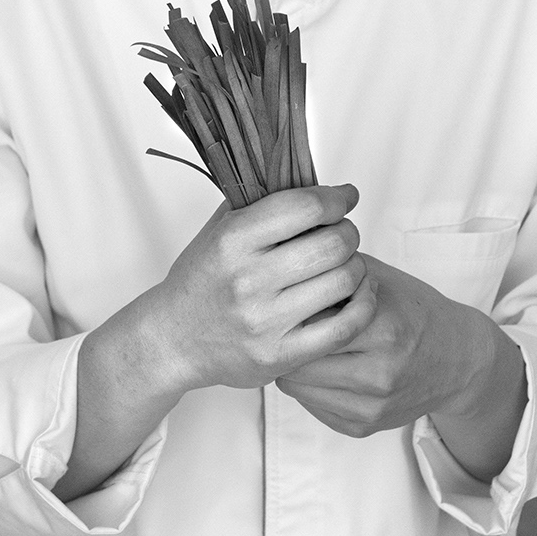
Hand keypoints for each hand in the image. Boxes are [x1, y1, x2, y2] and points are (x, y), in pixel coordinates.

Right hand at [148, 184, 377, 394]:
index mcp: (232, 241)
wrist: (173, 339)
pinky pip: (345, 328)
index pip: (305, 207)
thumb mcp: (219, 229)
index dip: (337, 198)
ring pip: (344, 281)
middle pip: (332, 244)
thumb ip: (261, 201)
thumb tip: (315, 179)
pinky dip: (364, 305)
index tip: (346, 196)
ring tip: (346, 263)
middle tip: (343, 232)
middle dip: (348, 232)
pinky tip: (361, 293)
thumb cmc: (201, 280)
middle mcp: (248, 280)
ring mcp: (265, 322)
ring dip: (357, 266)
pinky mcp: (280, 356)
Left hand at [274, 255, 526, 478]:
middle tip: (288, 323)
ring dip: (294, 364)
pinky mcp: (362, 428)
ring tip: (305, 343)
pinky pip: (310, 406)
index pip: (308, 324)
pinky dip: (309, 385)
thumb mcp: (379, 277)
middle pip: (297, 360)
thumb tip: (284, 273)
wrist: (458, 360)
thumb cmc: (414, 310)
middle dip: (287, 340)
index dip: (291, 310)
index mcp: (383, 330)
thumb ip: (334, 271)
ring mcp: (371, 407)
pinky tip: (323, 366)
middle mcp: (378, 374)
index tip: (287, 299)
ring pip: (296, 387)